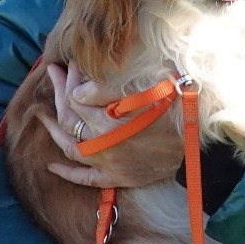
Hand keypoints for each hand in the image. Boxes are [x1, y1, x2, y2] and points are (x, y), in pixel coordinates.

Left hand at [40, 62, 183, 187]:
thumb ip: (107, 90)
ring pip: (71, 147)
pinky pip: (86, 179)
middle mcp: (103, 145)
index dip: (70, 79)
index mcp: (109, 121)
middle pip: (70, 119)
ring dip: (54, 129)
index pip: (77, 97)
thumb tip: (77, 92)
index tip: (68, 64)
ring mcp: (110, 164)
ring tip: (43, 113)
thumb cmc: (178, 107)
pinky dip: (67, 173)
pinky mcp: (119, 178)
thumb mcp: (146, 89)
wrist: (201, 141)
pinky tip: (52, 165)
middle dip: (59, 93)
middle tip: (53, 73)